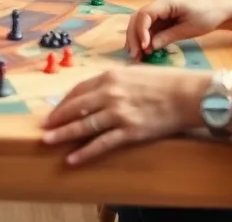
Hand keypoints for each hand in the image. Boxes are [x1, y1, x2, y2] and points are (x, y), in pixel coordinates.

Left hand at [41, 66, 208, 164]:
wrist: (188, 95)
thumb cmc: (164, 82)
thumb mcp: (133, 73)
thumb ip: (114, 81)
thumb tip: (99, 90)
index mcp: (110, 77)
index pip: (78, 90)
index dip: (64, 102)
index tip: (55, 110)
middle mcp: (110, 94)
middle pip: (75, 107)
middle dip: (56, 118)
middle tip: (43, 126)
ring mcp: (119, 113)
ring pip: (83, 125)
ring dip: (63, 134)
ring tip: (47, 140)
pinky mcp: (129, 131)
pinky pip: (102, 144)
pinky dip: (85, 152)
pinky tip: (72, 159)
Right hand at [124, 0, 231, 59]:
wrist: (221, 9)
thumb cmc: (207, 15)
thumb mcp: (189, 28)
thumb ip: (168, 36)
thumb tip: (150, 47)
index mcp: (165, 2)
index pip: (144, 14)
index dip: (141, 31)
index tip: (144, 47)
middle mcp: (159, 5)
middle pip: (137, 18)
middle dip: (133, 37)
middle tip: (134, 55)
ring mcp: (160, 12)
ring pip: (140, 24)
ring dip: (136, 39)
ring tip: (136, 56)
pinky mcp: (163, 19)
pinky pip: (149, 28)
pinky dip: (144, 39)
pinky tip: (144, 51)